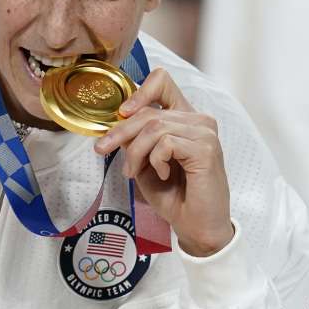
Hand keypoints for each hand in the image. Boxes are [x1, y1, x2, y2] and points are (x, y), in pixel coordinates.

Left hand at [93, 68, 233, 256]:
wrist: (196, 226)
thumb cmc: (174, 196)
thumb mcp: (145, 163)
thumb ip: (135, 140)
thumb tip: (116, 120)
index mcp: (185, 118)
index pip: (163, 82)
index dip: (139, 91)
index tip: (121, 112)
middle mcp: (198, 120)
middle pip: (149, 110)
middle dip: (120, 132)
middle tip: (103, 149)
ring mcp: (204, 133)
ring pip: (154, 127)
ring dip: (136, 152)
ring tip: (134, 172)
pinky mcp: (206, 148)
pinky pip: (165, 143)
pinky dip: (155, 160)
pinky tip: (163, 174)